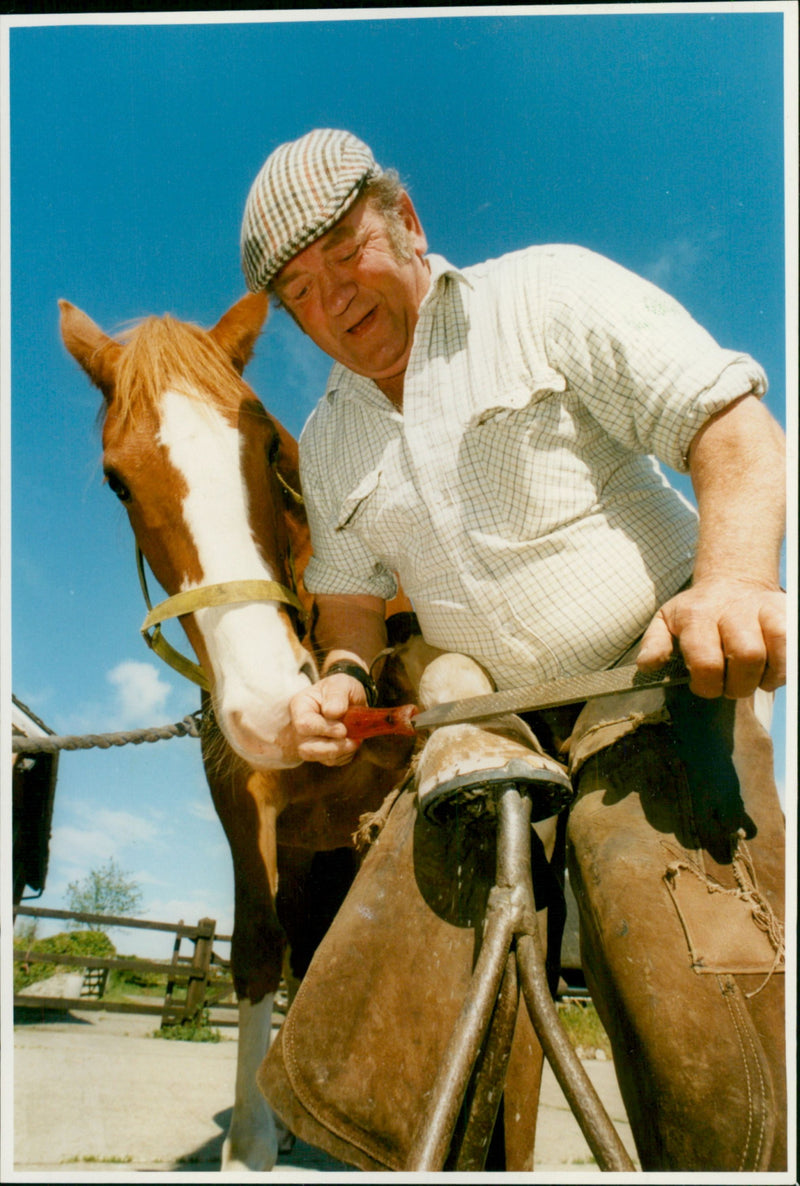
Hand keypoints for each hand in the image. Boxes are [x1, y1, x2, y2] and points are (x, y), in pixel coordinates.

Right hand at [289, 673, 366, 765]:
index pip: (304, 724)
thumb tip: (332, 712)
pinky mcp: (321, 752)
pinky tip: (352, 742)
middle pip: (307, 748)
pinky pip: (332, 761)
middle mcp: (299, 727)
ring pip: (319, 758)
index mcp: (300, 706)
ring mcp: (309, 741)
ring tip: (355, 740)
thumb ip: (337, 695)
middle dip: (333, 748)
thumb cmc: (341, 689)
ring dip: (341, 753)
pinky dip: (345, 756)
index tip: (343, 728)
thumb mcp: (341, 683)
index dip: (324, 729)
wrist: (349, 698)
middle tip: (352, 740)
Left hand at [636, 578, 785, 698]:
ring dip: (767, 676)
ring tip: (754, 677)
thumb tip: (646, 665)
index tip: (705, 685)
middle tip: (730, 685)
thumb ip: (654, 644)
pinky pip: (794, 643)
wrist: (731, 582)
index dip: (707, 685)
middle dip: (738, 685)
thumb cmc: (696, 612)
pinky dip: (785, 666)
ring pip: (779, 649)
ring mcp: (764, 607)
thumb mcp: (666, 622)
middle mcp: (732, 608)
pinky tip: (772, 668)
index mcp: (697, 615)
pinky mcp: (786, 610)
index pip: (706, 662)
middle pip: (747, 656)